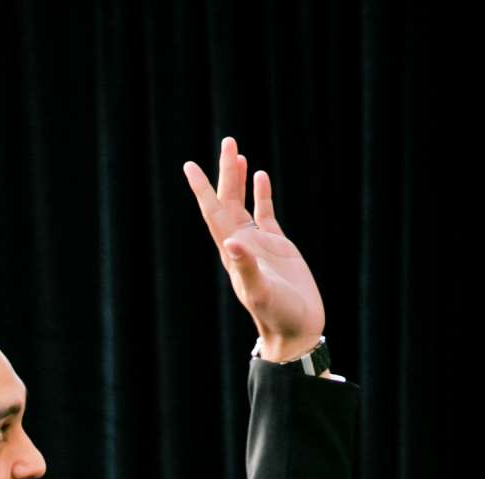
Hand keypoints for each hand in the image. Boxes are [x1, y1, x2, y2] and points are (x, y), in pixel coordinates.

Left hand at [183, 136, 325, 361]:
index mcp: (232, 253)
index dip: (202, 189)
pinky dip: (262, 194)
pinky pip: (265, 214)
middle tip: (227, 141)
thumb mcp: (261, 292)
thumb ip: (246, 268)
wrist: (295, 331)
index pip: (213, 214)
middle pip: (227, 201)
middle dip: (225, 172)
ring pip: (244, 204)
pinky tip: (261, 176)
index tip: (189, 166)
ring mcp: (259, 245)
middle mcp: (241, 245)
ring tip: (237, 153)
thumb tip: (231, 242)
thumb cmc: (277, 316)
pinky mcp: (278, 247)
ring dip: (239, 180)